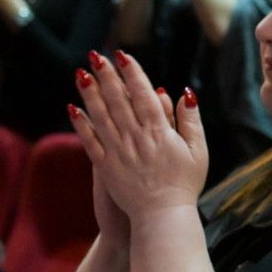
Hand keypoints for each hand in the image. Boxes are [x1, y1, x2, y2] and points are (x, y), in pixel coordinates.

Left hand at [69, 51, 209, 217]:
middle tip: (95, 56)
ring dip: (89, 93)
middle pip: (117, 100)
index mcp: (159, 131)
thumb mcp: (198, 150)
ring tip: (80, 74)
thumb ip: (191, 120)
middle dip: (106, 76)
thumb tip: (185, 92)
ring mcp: (118, 152)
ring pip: (100, 116)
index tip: (122, 55)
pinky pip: (90, 141)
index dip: (132, 73)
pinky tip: (73, 109)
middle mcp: (135, 137)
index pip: (142, 94)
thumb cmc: (185, 183)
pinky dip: (81, 124)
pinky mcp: (106, 167)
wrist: (163, 216)